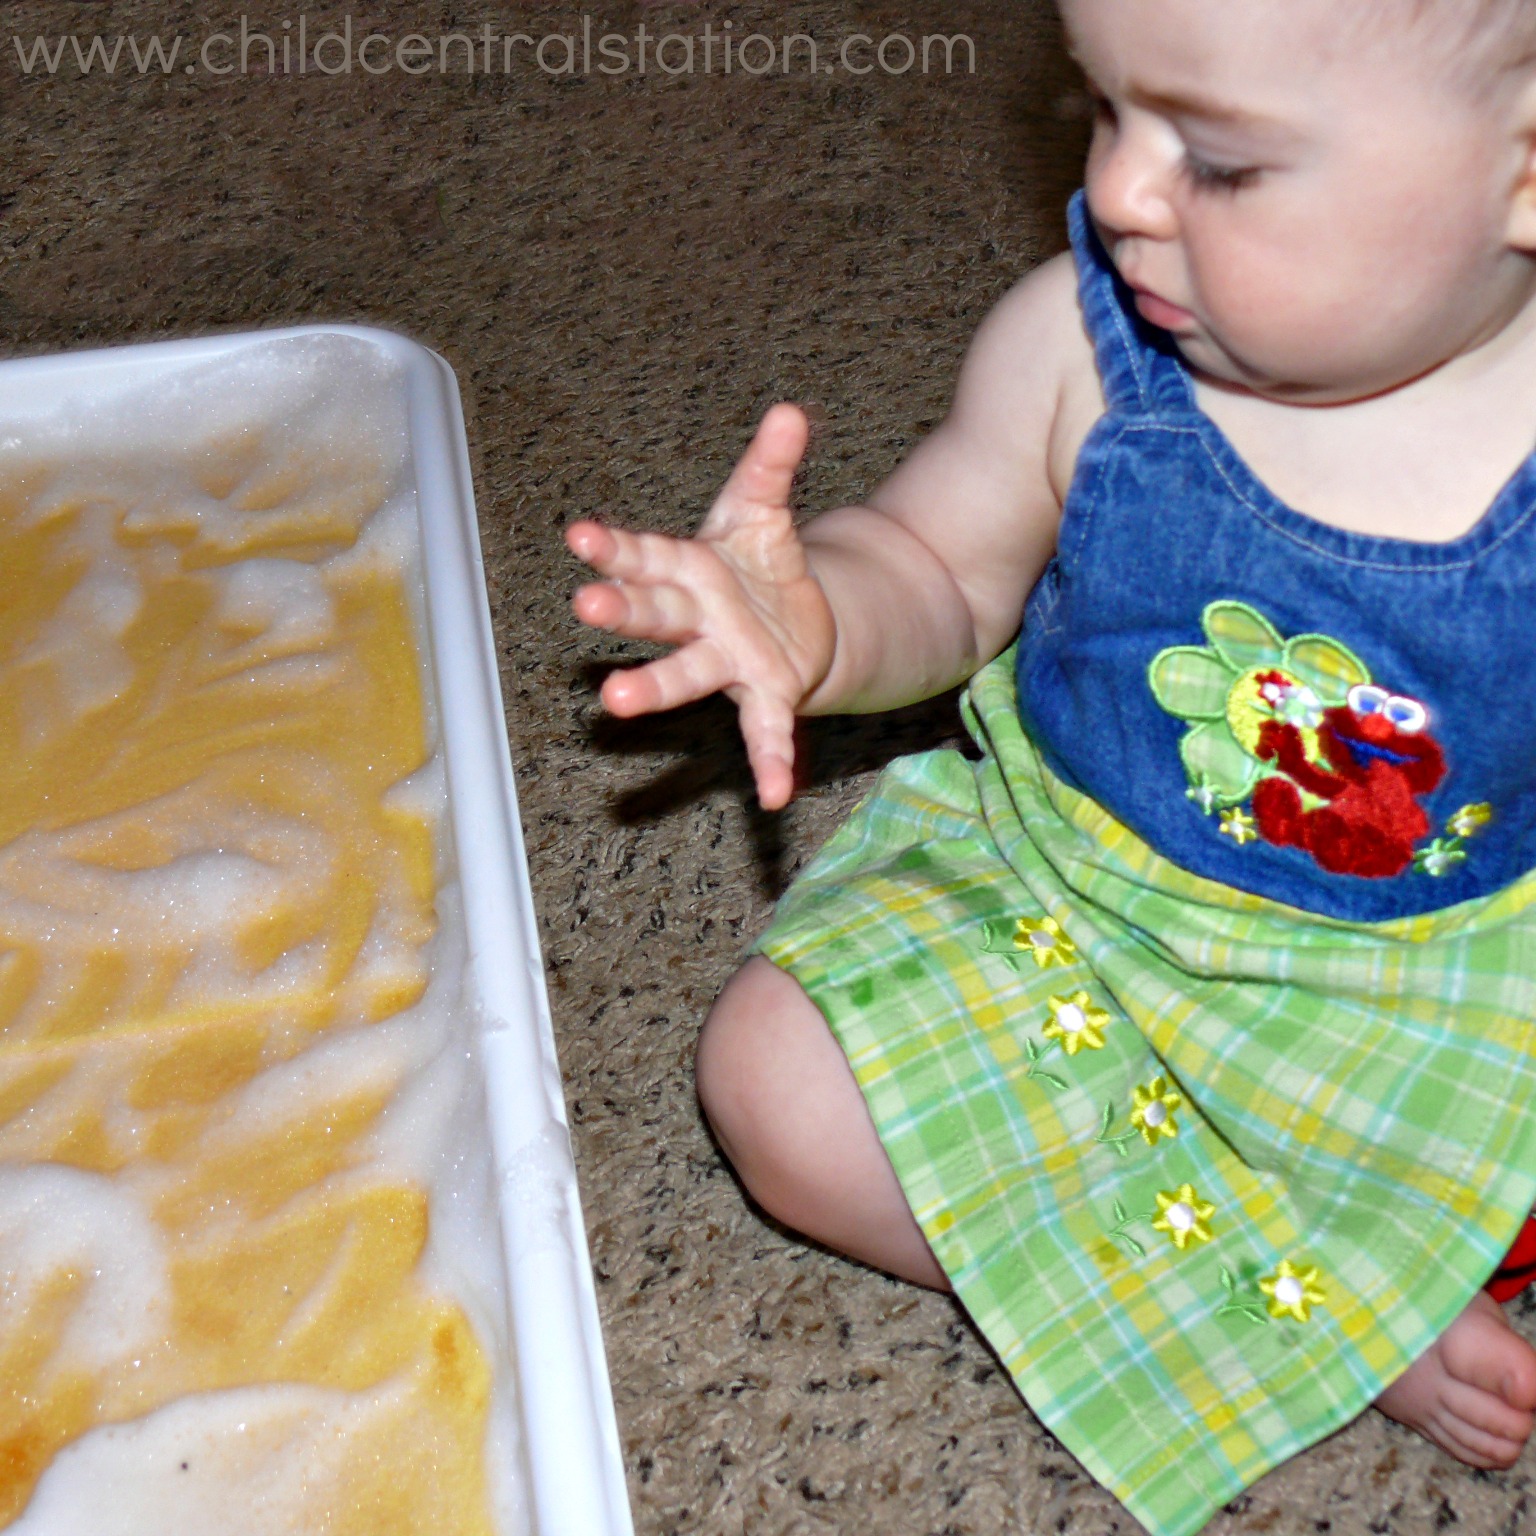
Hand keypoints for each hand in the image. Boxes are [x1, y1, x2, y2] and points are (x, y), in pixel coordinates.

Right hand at [567, 403, 835, 809]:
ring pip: (685, 674)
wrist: (801, 617)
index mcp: (689, 567)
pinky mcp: (765, 694)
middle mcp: (697, 619)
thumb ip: (773, 465)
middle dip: (622, 607)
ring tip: (616, 702)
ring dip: (652, 687)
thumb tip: (790, 412)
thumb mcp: (764, 509)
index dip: (615, 546)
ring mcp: (725, 661)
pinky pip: (764, 732)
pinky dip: (771, 762)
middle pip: (654, 612)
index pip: (646, 553)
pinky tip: (776, 796)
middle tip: (585, 603)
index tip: (580, 535)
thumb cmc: (759, 561)